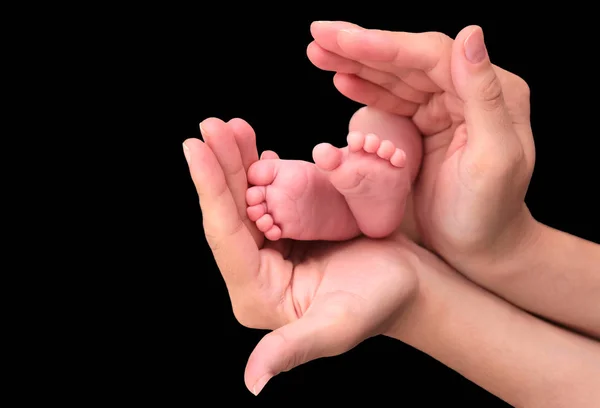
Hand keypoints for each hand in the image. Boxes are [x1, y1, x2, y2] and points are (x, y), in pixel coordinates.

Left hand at [183, 118, 416, 394]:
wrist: (410, 285)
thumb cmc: (382, 304)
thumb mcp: (337, 327)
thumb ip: (293, 350)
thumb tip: (253, 383)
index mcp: (257, 294)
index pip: (226, 237)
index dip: (210, 190)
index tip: (195, 148)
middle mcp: (255, 273)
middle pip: (229, 212)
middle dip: (219, 167)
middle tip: (210, 125)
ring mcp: (270, 250)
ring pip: (245, 199)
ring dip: (236, 161)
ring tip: (229, 126)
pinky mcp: (287, 232)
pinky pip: (266, 195)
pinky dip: (260, 167)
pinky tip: (255, 145)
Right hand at [308, 22, 535, 267]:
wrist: (480, 250)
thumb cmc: (488, 213)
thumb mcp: (494, 158)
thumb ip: (484, 96)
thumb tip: (470, 34)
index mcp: (491, 91)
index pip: (431, 56)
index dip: (384, 45)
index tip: (343, 39)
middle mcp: (467, 92)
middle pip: (407, 59)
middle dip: (360, 46)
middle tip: (319, 34)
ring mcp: (445, 108)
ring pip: (394, 76)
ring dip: (355, 62)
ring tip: (319, 51)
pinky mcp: (425, 126)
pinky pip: (390, 100)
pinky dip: (364, 88)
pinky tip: (342, 78)